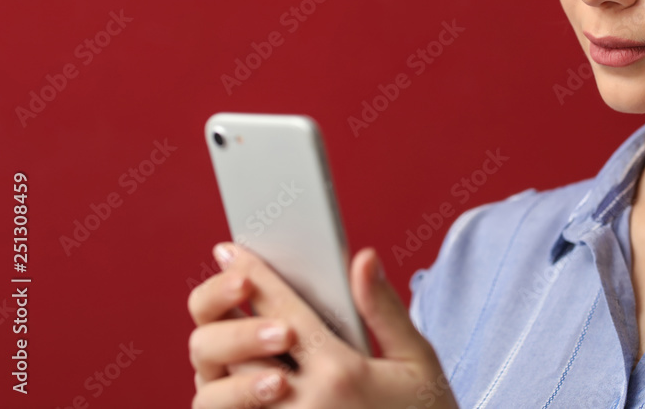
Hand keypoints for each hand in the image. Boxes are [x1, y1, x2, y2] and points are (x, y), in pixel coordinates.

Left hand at [187, 241, 458, 408]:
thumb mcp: (416, 359)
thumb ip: (383, 308)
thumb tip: (363, 258)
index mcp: (340, 373)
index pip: (282, 311)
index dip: (252, 276)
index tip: (228, 252)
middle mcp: (308, 406)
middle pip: (242, 353)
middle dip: (233, 326)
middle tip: (230, 305)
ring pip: (231, 394)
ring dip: (233, 371)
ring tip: (241, 356)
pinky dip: (243, 403)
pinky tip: (256, 392)